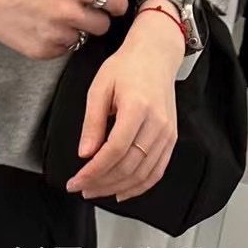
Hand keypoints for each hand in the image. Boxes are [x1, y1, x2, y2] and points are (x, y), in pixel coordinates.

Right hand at [0, 0, 128, 59]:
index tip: (114, 8)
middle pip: (103, 26)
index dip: (117, 5)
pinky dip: (57, 43)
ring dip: (73, 33)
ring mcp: (55, 33)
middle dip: (96, 21)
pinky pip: (63, 51)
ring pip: (82, 40)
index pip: (114, 1)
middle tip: (81, 16)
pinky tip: (40, 30)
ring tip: (52, 21)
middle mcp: (67, 10)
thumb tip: (107, 3)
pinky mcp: (44, 51)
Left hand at [66, 1, 184, 201]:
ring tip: (96, 191)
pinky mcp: (171, 138)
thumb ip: (92, 122)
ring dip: (117, 188)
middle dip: (101, 183)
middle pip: (128, 166)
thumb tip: (85, 154)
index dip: (93, 172)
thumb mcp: (99, 88)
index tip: (76, 181)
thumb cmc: (126, 67)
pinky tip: (122, 192)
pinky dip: (140, 186)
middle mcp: (157, 123)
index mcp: (137, 108)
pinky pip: (157, 170)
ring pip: (143, 173)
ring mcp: (167, 133)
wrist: (156, 55)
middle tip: (81, 188)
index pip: (114, 151)